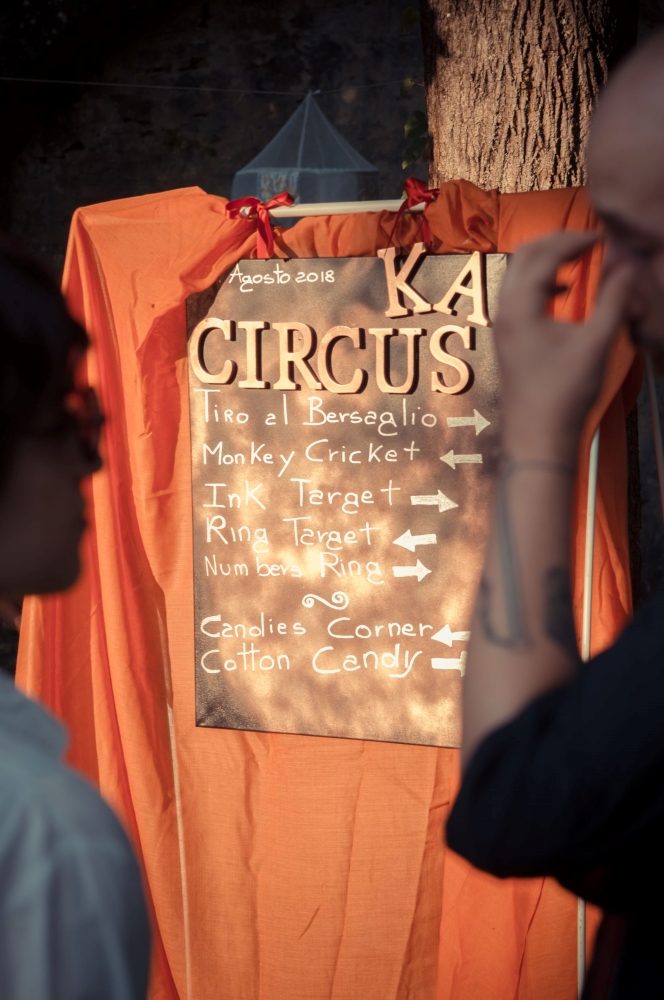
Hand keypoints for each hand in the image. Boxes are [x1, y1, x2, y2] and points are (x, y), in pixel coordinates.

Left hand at [494, 231, 633, 459]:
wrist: (538, 437)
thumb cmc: (565, 394)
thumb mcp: (596, 343)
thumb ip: (614, 301)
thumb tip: (627, 266)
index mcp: (519, 308)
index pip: (543, 255)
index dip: (573, 240)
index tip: (601, 236)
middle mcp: (504, 312)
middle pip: (523, 257)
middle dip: (555, 242)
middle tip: (587, 239)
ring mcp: (502, 326)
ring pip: (518, 275)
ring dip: (546, 261)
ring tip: (578, 257)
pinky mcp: (508, 339)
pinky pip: (518, 296)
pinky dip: (540, 283)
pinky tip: (562, 292)